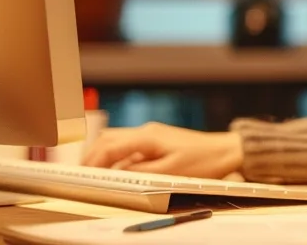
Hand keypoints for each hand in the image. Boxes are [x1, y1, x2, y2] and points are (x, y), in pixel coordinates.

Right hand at [81, 122, 243, 178]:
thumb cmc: (203, 161)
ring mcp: (150, 134)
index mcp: (148, 137)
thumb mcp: (171, 172)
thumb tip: (118, 175)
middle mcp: (146, 132)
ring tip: (92, 172)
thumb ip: (142, 173)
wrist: (226, 150)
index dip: (93, 160)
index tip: (82, 174)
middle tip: (80, 173)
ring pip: (116, 140)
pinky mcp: (155, 140)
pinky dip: (116, 157)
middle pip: (107, 138)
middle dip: (91, 155)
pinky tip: (115, 170)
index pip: (110, 146)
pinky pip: (128, 146)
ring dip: (102, 154)